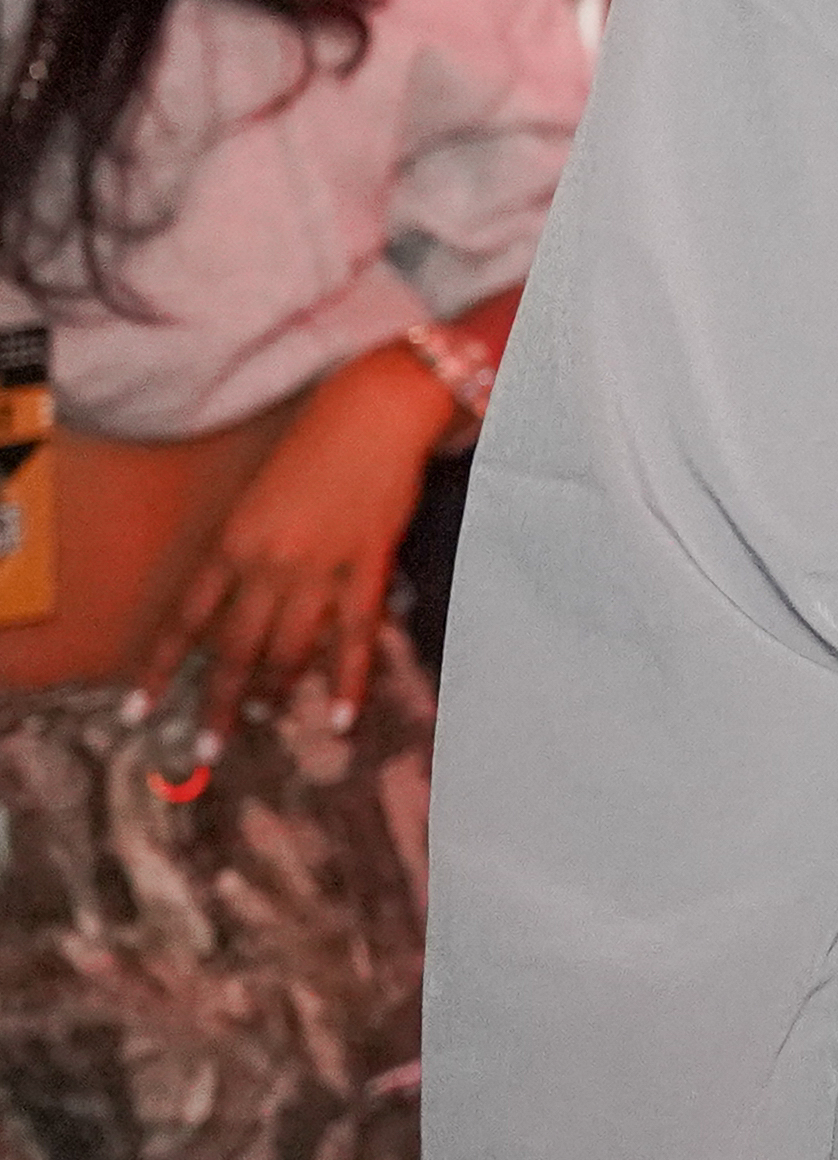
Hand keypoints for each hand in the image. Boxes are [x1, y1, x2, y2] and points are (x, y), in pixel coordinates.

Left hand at [147, 339, 454, 730]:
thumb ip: (246, 551)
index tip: (141, 709)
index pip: (188, 619)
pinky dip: (348, 681)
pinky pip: (355, 636)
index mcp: (233, 541)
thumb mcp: (259, 498)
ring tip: (270, 720)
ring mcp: (321, 568)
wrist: (374, 412)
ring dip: (277, 694)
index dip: (162, 668)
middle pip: (236, 650)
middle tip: (209, 747)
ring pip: (291, 650)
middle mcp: (269, 563)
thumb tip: (240, 604)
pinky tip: (342, 717)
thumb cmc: (314, 444)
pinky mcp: (368, 567)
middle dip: (220, 704)